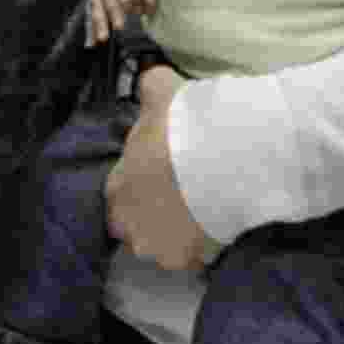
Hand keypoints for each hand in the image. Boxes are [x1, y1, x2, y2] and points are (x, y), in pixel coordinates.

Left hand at [105, 66, 208, 270]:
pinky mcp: (192, 263)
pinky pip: (195, 256)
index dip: (139, 184)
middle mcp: (130, 226)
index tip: (160, 172)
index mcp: (116, 189)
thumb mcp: (160, 90)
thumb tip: (148, 80)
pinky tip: (218, 217)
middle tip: (181, 191)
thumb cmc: (183, 123)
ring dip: (177, 231)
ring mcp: (160, 249)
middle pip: (137, 226)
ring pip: (164, 245)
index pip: (118, 194)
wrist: (227, 156)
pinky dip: (204, 243)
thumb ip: (148, 89)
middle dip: (153, 214)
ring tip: (202, 205)